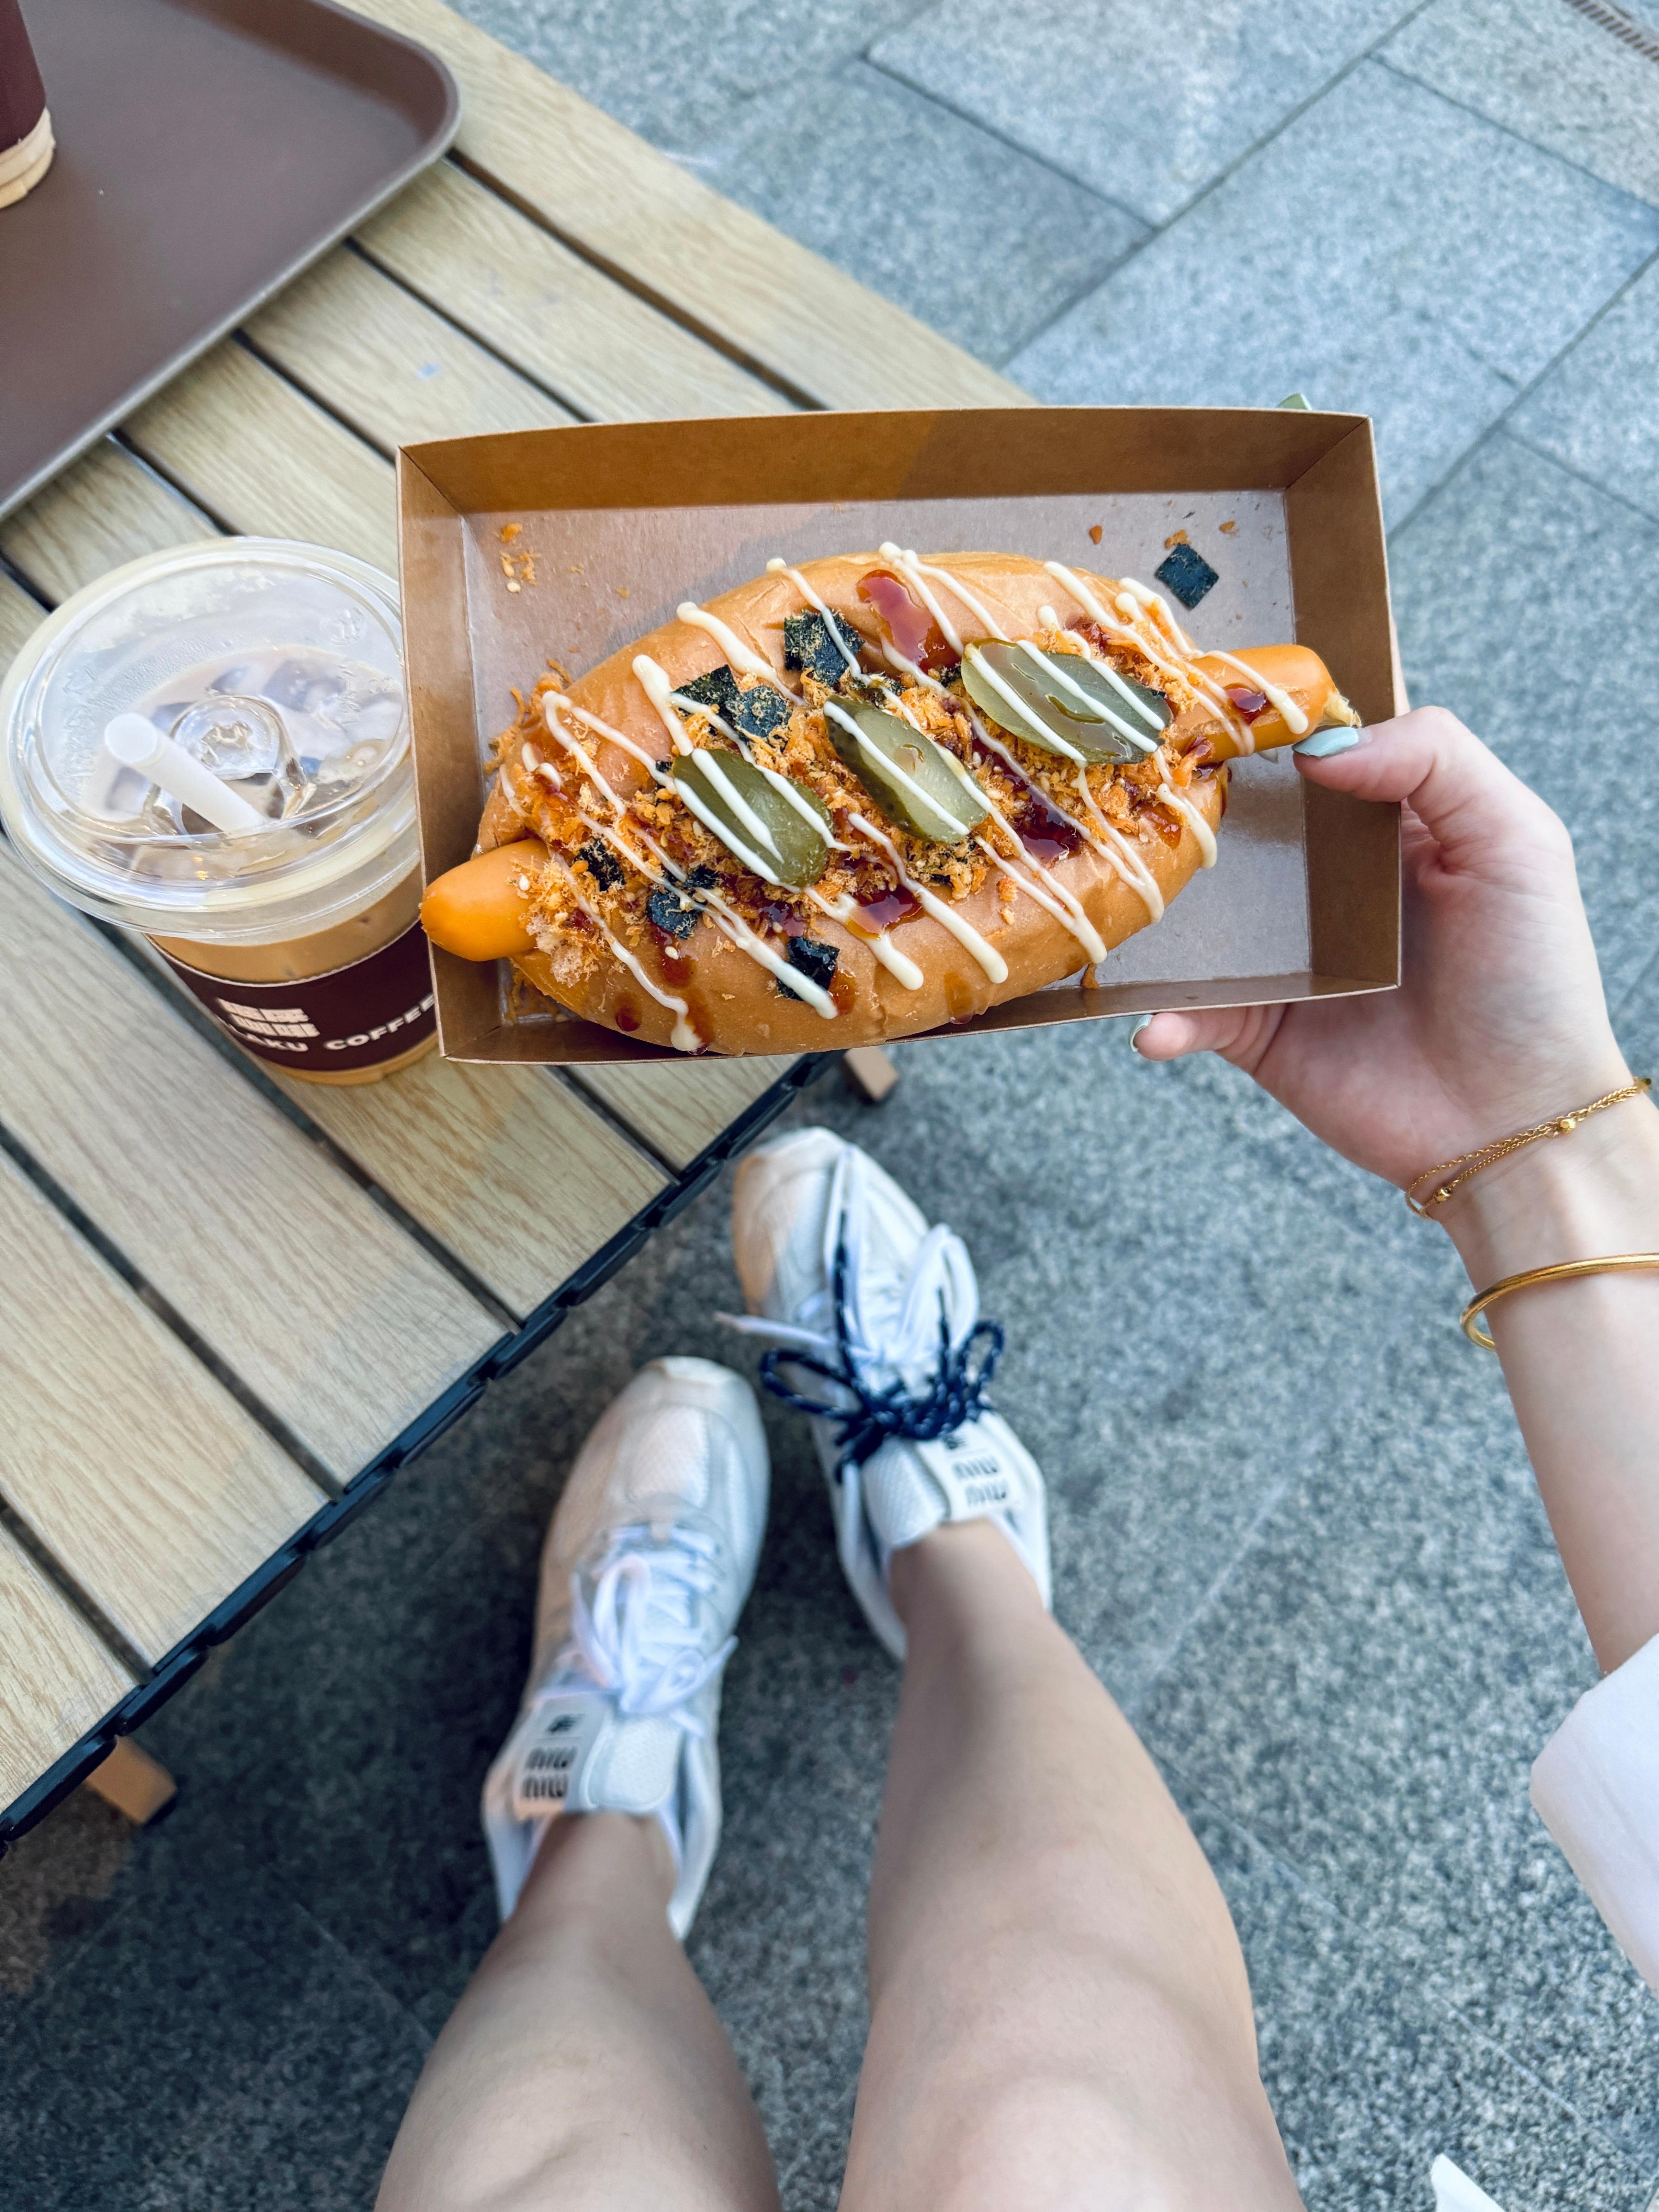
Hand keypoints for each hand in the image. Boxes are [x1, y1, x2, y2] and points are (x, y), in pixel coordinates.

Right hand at [1133, 708, 1631, 1190]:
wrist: (1513, 1121)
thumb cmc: (1532, 978)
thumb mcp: (1516, 840)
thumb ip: (1436, 760)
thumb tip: (1320, 748)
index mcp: (1384, 831)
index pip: (1311, 762)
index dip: (1261, 732)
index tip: (1206, 706)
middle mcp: (1324, 889)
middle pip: (1235, 833)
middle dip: (1180, 810)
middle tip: (1127, 789)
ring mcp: (1284, 960)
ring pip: (1197, 923)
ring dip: (1154, 916)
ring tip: (1118, 906)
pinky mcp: (1257, 1031)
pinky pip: (1191, 1014)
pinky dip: (1164, 1018)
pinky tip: (1158, 1024)